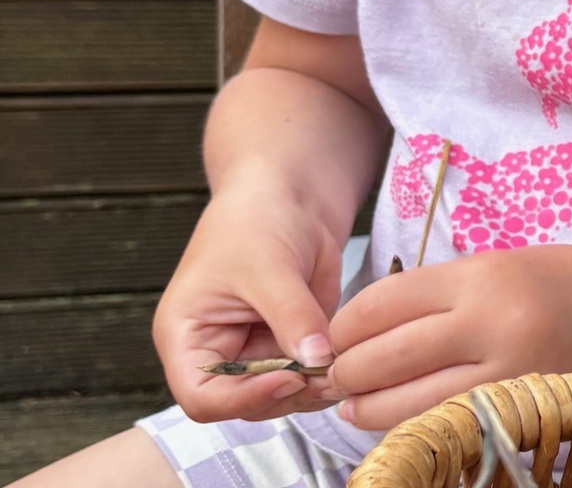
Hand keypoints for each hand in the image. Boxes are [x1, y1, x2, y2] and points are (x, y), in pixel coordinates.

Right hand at [152, 183, 347, 421]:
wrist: (289, 198)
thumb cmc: (256, 222)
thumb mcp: (269, 267)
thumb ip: (291, 317)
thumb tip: (316, 360)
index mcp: (187, 338)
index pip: (202, 397)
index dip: (244, 399)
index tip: (288, 379)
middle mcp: (219, 354)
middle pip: (247, 405)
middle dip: (289, 394)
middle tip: (332, 373)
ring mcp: (257, 354)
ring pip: (284, 397)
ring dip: (315, 389)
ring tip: (346, 365)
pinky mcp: (292, 347)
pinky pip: (309, 377)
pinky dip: (330, 374)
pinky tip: (351, 359)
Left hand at [327, 244, 571, 430]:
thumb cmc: (568, 284)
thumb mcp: (499, 266)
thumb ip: (436, 295)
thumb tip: (361, 331)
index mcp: (482, 277)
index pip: (381, 305)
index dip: (344, 326)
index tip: (333, 337)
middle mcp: (492, 326)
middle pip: (384, 358)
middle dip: (347, 373)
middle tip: (336, 377)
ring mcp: (508, 376)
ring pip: (406, 406)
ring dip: (368, 409)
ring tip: (356, 405)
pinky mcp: (521, 414)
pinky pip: (446, 426)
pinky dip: (412, 427)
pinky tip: (401, 419)